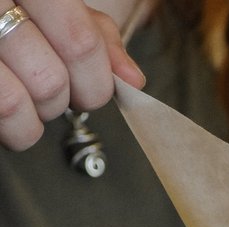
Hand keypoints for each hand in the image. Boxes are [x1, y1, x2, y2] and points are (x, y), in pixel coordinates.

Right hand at [0, 0, 143, 150]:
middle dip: (61, 99)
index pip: (81, 44)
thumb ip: (93, 32)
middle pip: (52, 83)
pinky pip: (1, 114)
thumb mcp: (53, 1)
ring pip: (17, 106)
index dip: (95, 81)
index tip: (89, 86)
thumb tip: (131, 80)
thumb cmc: (12, 4)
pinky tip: (8, 107)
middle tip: (50, 85)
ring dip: (33, 117)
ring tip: (24, 93)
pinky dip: (14, 127)